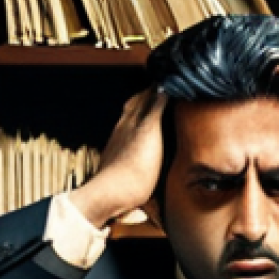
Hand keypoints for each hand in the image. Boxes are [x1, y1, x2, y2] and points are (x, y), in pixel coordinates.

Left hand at [68, 88, 167, 228]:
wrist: (112, 196)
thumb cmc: (134, 168)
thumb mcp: (150, 133)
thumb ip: (155, 109)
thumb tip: (162, 87)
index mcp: (131, 120)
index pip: (144, 96)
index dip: (156, 88)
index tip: (167, 81)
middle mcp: (122, 129)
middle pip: (134, 108)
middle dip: (146, 99)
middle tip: (159, 93)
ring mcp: (118, 146)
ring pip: (130, 123)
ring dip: (142, 116)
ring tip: (154, 114)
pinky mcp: (117, 162)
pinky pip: (129, 140)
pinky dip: (139, 134)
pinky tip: (143, 142)